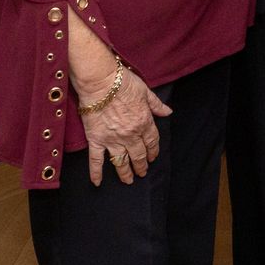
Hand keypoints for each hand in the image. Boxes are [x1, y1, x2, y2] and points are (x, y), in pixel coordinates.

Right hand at [80, 67, 171, 187]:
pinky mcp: (96, 140)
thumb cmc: (124, 83)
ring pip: (121, 162)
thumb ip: (156, 105)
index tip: (153, 157)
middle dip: (142, 165)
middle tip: (142, 172)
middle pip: (138, 155)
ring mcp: (113, 139)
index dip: (153, 151)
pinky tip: (97, 183)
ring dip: (126, 173)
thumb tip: (168, 112)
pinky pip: (96, 160)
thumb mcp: (145, 91)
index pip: (152, 142)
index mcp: (144, 122)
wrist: (101, 81)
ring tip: (129, 181)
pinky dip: (96, 173)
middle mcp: (130, 135)